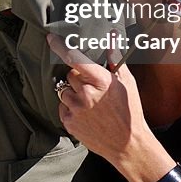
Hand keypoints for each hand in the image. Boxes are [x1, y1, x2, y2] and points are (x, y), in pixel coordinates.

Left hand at [47, 33, 155, 171]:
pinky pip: (62, 107)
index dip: (60, 46)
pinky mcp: (70, 122)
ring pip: (64, 91)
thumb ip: (116, 58)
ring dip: (73, 93)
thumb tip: (112, 37)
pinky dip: (70, 108)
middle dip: (78, 78)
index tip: (50, 38)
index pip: (74, 58)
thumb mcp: (127, 82)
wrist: (128, 144)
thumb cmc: (130, 111)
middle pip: (69, 75)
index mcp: (100, 80)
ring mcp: (76, 109)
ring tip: (90, 103)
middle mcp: (86, 93)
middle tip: (92, 87)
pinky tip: (86, 114)